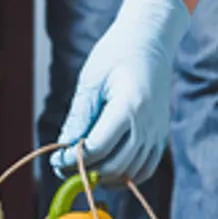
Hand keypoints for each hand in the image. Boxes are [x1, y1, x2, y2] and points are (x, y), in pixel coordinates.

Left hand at [52, 0, 190, 181]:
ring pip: (130, 173)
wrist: (150, 41)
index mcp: (130, 106)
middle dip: (86, 172)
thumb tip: (65, 148)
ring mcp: (157, 132)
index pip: (99, 148)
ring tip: (83, 168)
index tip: (56, 159)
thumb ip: (80, 117)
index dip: (74, 159)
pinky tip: (106, 170)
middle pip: (114, 166)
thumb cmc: (117, 54)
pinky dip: (124, 176)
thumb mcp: (91, 80)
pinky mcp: (161, 136)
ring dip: (104, 177)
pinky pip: (145, 170)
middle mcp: (148, 124)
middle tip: (64, 168)